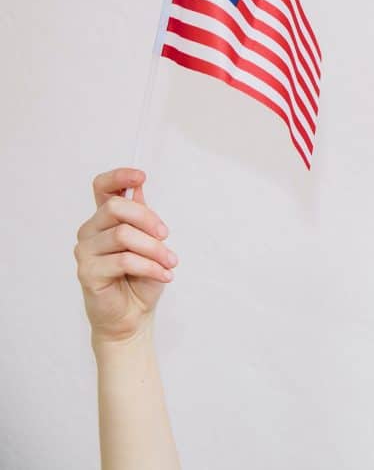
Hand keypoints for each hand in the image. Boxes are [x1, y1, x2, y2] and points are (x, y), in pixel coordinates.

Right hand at [75, 168, 176, 344]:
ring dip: (155, 249)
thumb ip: (142, 217)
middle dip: (148, 219)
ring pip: (123, 235)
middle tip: (167, 235)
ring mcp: (85, 251)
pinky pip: (124, 260)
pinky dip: (151, 266)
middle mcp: (90, 232)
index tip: (141, 176)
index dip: (119, 177)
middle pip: (115, 208)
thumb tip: (138, 188)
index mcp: (105, 220)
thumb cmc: (141, 278)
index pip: (102, 188)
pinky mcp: (88, 272)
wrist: (134, 315)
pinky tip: (164, 275)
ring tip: (170, 263)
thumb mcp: (150, 243)